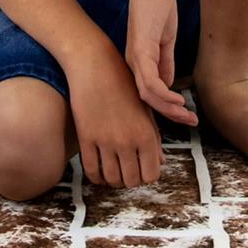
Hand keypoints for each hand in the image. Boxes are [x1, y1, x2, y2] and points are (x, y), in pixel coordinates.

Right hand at [66, 42, 163, 188]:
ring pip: (112, 179)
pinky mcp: (86, 138)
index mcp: (146, 134)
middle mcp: (128, 140)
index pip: (151, 175)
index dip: (146, 175)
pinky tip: (99, 171)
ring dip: (114, 180)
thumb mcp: (145, 110)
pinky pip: (92, 170)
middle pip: (131, 181)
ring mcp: (106, 140)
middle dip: (131, 179)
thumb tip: (160, 162)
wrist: (95, 66)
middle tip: (127, 170)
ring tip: (114, 170)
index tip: (141, 169)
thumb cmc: (123, 85)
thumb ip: (154, 138)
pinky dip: (97, 177)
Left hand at [125, 0, 198, 127]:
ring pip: (147, 94)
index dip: (166, 108)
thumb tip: (169, 85)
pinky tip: (178, 100)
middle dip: (170, 114)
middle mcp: (133, 63)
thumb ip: (166, 62)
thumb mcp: (164, 40)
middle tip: (191, 123)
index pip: (149, 94)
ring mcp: (135, 57)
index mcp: (138, 61)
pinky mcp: (141, 49)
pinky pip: (149, 79)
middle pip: (147, 99)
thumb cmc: (157, 7)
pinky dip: (163, 94)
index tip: (186, 117)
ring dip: (168, 108)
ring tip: (186, 115)